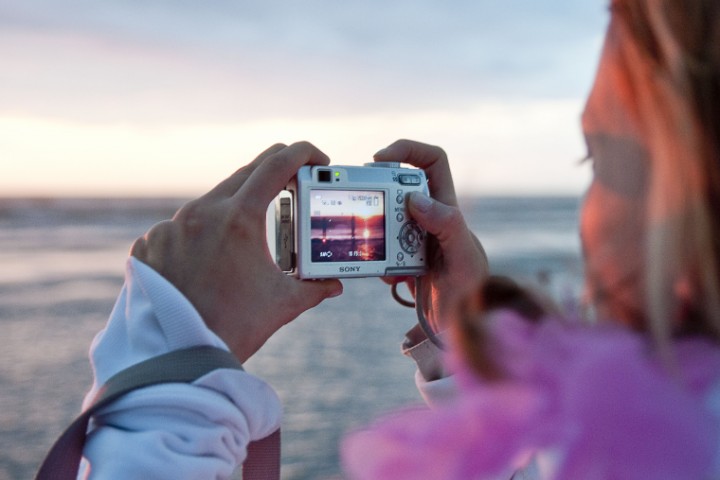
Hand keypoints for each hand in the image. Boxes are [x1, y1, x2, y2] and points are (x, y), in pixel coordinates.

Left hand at [130, 142, 342, 361]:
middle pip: (246, 174)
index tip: (318, 159)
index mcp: (238, 218)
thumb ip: (315, 286)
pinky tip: (211, 259)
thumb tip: (334, 283)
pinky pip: (182, 226)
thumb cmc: (233, 328)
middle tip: (294, 187)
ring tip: (250, 238)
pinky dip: (202, 233)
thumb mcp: (283, 303)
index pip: (277, 164)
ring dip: (237, 207)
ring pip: (212, 200)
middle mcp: (201, 212)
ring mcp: (170, 227)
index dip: (304, 153)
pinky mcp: (150, 244)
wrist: (177, 359)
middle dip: (275, 176)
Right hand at [376, 139, 487, 331]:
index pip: (432, 161)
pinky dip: (377, 259)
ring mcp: (415, 238)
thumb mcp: (464, 259)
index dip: (407, 150)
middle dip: (379, 196)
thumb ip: (448, 226)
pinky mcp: (403, 259)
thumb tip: (416, 199)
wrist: (462, 329)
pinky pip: (381, 248)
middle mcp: (430, 217)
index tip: (379, 159)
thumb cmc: (472, 293)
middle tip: (368, 212)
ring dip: (376, 233)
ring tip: (380, 254)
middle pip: (398, 187)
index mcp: (447, 208)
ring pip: (384, 218)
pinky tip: (389, 277)